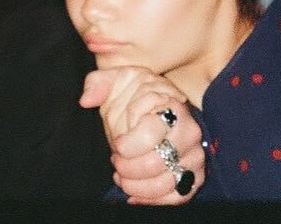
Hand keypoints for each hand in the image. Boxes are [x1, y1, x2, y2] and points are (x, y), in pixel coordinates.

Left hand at [80, 67, 204, 203]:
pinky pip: (177, 197)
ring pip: (164, 182)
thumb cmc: (133, 93)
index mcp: (172, 104)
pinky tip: (133, 194)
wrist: (154, 107)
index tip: (117, 143)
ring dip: (135, 185)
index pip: (151, 131)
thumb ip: (98, 83)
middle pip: (155, 161)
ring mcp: (194, 155)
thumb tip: (86, 100)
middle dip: (127, 166)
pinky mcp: (193, 175)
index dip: (128, 143)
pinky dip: (152, 200)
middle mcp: (189, 131)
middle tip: (116, 160)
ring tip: (121, 176)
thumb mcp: (116, 79)